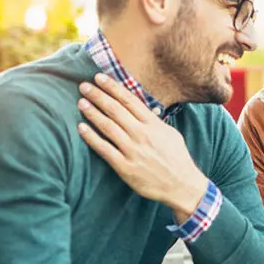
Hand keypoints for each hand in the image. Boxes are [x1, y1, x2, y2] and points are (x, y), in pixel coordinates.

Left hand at [77, 73, 207, 219]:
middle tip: (84, 86)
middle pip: (115, 110)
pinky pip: (104, 149)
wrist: (182, 186)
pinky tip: (81, 127)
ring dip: (92, 112)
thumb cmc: (177, 159)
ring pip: (107, 126)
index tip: (99, 78)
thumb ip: (154, 121)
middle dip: (98, 95)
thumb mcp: (170, 134)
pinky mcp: (124, 167)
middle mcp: (142, 134)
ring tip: (81, 102)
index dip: (113, 87)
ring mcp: (133, 151)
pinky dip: (91, 137)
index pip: (129, 100)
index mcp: (153, 125)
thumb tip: (141, 109)